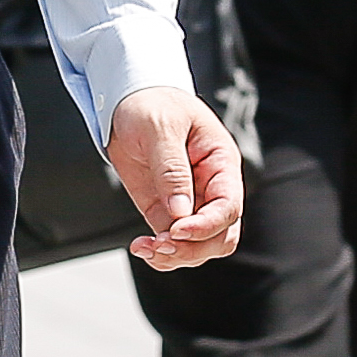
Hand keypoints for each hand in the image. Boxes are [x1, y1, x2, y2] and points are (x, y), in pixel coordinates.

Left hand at [106, 87, 243, 269]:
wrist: (128, 101)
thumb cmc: (152, 104)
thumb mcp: (161, 127)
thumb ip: (171, 169)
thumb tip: (180, 211)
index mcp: (221, 163)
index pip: (228, 206)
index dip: (206, 225)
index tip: (177, 230)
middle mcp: (211, 188)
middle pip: (220, 236)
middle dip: (193, 248)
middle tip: (160, 244)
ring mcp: (189, 202)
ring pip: (200, 247)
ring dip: (175, 255)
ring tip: (146, 248)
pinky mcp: (165, 211)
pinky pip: (173, 243)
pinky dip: (159, 252)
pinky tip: (141, 247)